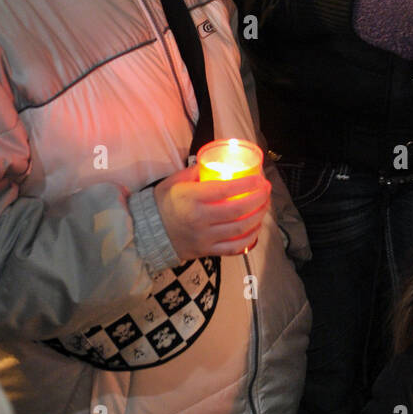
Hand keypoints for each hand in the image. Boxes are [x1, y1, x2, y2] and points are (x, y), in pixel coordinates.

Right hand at [153, 165, 269, 259]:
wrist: (146, 233)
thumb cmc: (162, 203)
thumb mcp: (175, 181)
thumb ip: (196, 171)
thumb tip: (215, 162)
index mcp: (192, 198)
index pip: (226, 189)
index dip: (247, 184)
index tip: (260, 178)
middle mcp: (200, 219)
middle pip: (238, 209)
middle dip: (258, 199)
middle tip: (266, 190)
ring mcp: (204, 238)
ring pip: (240, 229)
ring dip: (258, 216)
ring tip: (265, 206)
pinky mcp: (206, 251)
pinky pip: (233, 247)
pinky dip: (249, 238)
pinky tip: (256, 228)